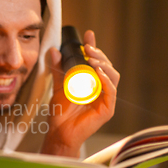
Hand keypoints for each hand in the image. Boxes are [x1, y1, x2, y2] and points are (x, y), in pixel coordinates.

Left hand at [42, 30, 119, 156]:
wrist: (59, 132)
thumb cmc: (60, 113)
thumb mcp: (58, 86)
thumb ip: (57, 70)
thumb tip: (54, 50)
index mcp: (91, 83)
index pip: (96, 62)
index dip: (94, 48)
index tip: (89, 35)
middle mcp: (101, 89)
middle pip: (107, 67)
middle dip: (99, 54)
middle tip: (88, 47)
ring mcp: (106, 99)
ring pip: (113, 76)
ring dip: (104, 64)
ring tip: (92, 58)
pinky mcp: (108, 109)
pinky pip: (112, 91)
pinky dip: (106, 80)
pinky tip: (98, 72)